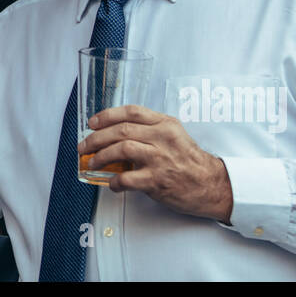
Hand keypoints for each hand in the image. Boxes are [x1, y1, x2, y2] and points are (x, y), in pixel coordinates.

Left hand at [77, 104, 232, 222]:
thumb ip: (149, 130)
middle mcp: (162, 138)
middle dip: (97, 138)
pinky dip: (115, 181)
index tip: (93, 122)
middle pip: (121, 130)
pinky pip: (128, 179)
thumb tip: (116, 133)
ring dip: (102, 156)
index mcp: (165, 124)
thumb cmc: (189, 161)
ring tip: (93, 163)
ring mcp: (160, 159)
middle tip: (85, 146)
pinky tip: (112, 184)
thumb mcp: (173, 135)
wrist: (210, 184)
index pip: (131, 112)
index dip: (107, 115)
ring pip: (122, 149)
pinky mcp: (157, 180)